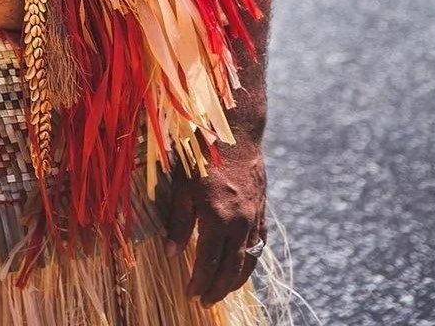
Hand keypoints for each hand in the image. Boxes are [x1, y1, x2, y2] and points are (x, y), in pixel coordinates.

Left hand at [163, 142, 267, 307]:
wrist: (235, 132)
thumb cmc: (201, 155)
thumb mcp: (181, 186)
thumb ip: (178, 221)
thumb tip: (172, 253)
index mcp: (217, 218)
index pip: (208, 262)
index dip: (199, 282)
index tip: (189, 294)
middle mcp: (239, 223)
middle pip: (231, 268)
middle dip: (217, 289)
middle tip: (204, 302)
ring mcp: (254, 218)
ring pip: (249, 260)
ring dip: (235, 281)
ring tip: (221, 291)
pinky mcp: (262, 210)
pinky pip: (259, 244)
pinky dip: (251, 260)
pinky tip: (242, 267)